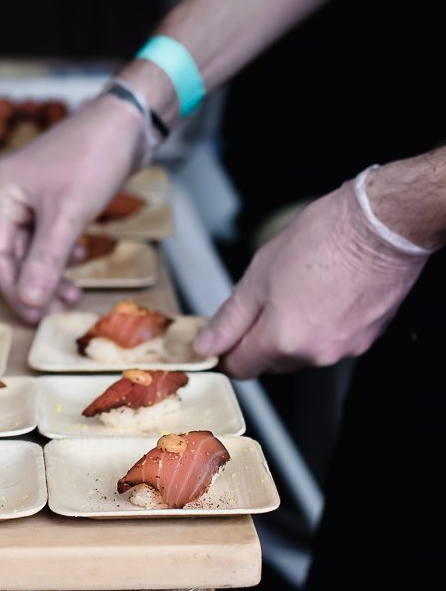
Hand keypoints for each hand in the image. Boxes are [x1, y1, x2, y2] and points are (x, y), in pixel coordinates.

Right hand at [0, 94, 151, 321]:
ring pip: (33, 246)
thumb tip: (29, 299)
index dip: (14, 289)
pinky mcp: (55, 195)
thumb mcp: (68, 214)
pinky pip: (49, 234)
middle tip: (57, 308)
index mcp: (1, 192)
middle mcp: (10, 192)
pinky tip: (79, 258)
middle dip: (35, 283)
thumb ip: (46, 259)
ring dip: (51, 272)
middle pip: (12, 253)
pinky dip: (61, 253)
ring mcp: (33, 194)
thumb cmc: (94, 156)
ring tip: (73, 291)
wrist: (128, 122)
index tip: (35, 314)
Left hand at [195, 178, 428, 377]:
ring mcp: (346, 347)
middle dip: (260, 336)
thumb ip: (232, 317)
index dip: (226, 352)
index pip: (243, 367)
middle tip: (261, 297)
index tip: (221, 337)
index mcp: (285, 340)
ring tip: (298, 286)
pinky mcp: (368, 335)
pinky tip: (324, 290)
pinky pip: (333, 337)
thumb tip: (210, 343)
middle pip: (273, 360)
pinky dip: (322, 321)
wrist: (380, 224)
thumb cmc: (324, 238)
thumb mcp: (259, 274)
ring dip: (293, 328)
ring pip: (304, 349)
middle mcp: (317, 353)